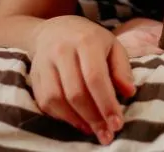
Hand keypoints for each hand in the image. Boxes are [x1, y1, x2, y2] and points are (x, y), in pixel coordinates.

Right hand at [30, 15, 135, 144]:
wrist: (55, 29)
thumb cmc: (90, 39)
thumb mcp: (112, 45)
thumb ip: (121, 68)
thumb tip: (129, 93)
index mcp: (86, 41)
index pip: (95, 77)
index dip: (107, 103)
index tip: (117, 123)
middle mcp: (62, 50)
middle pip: (76, 92)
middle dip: (93, 118)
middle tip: (106, 134)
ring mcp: (44, 63)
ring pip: (57, 100)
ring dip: (76, 120)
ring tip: (93, 129)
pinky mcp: (34, 75)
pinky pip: (44, 102)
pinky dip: (61, 116)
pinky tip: (77, 121)